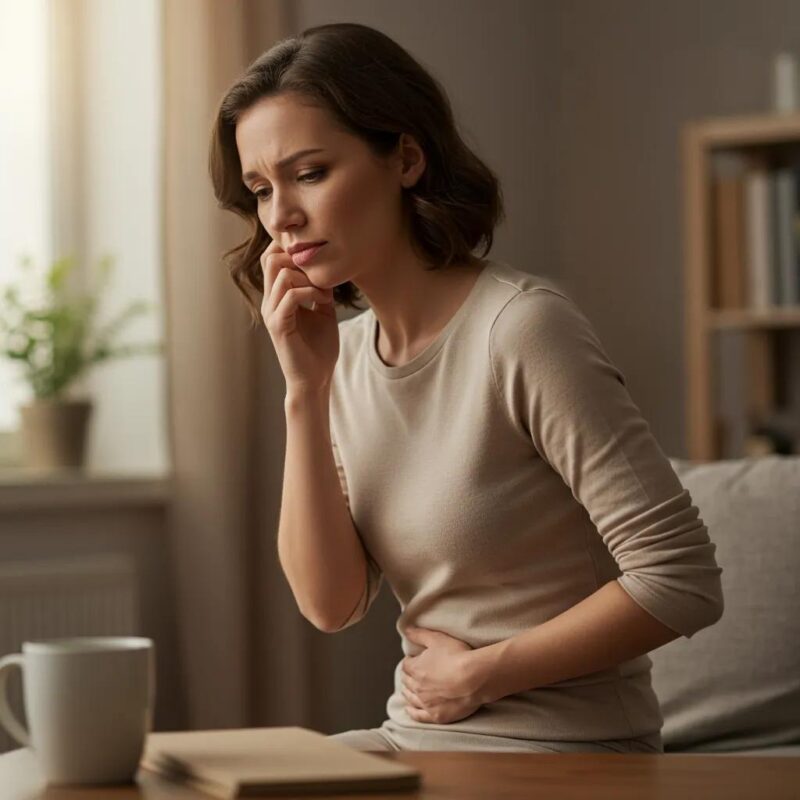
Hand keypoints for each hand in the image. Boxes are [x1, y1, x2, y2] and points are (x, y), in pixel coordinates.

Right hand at [260, 239, 338, 393]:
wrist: (315, 380)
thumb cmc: (319, 349)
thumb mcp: (323, 312)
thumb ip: (320, 290)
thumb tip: (326, 270)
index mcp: (277, 298)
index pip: (272, 258)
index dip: (292, 251)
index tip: (317, 264)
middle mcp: (270, 303)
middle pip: (271, 259)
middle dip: (298, 260)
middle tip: (320, 277)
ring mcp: (272, 313)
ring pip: (280, 275)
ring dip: (308, 278)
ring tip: (325, 294)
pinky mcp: (279, 326)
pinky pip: (290, 296)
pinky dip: (310, 293)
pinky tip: (324, 302)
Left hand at [401, 626, 482, 724]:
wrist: (475, 678)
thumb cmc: (457, 655)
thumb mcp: (437, 638)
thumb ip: (419, 634)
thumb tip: (405, 629)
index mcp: (416, 668)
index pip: (406, 665)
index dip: (409, 661)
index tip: (413, 660)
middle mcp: (417, 687)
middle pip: (407, 682)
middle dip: (408, 676)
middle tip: (412, 674)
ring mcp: (426, 703)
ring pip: (411, 698)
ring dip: (408, 693)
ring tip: (407, 690)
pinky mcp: (437, 715)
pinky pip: (419, 716)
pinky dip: (412, 712)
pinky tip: (409, 709)